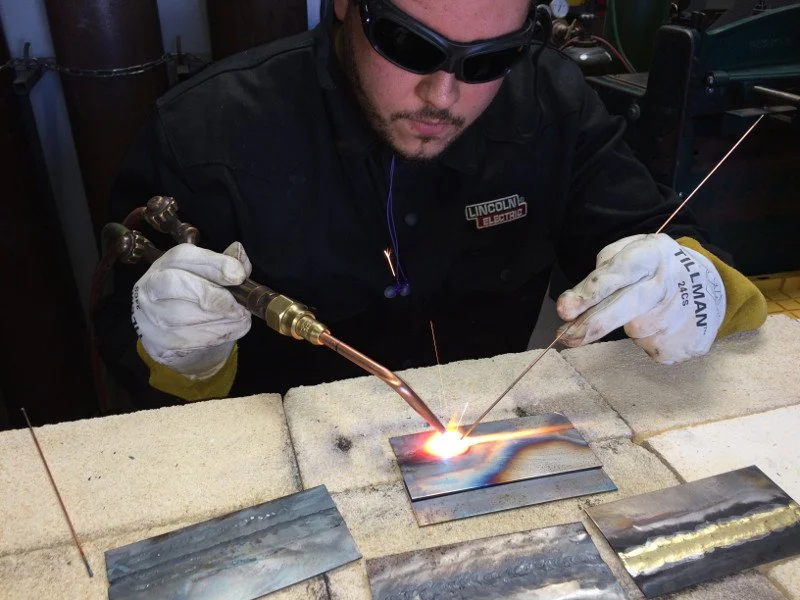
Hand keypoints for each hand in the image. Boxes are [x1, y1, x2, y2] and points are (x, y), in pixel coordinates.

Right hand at [132, 242, 251, 377]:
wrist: (176, 334)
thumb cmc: (196, 297)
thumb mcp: (211, 276)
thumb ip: (227, 263)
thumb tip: (238, 252)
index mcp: (165, 264)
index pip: (183, 257)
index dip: (213, 264)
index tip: (239, 276)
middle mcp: (150, 287)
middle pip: (175, 284)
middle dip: (212, 295)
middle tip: (239, 306)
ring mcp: (148, 316)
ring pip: (182, 317)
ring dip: (220, 321)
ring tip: (241, 319)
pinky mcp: (155, 342)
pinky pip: (187, 341)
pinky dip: (215, 337)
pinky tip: (230, 331)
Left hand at [556, 234, 725, 363]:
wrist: (713, 287)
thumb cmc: (658, 267)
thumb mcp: (635, 249)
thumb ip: (605, 267)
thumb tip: (578, 300)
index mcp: (651, 255)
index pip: (616, 275)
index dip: (589, 293)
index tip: (565, 309)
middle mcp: (667, 284)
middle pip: (623, 308)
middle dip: (590, 325)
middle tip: (564, 336)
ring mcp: (680, 315)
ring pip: (634, 330)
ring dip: (629, 324)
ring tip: (648, 309)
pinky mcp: (687, 342)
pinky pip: (649, 346)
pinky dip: (648, 338)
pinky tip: (663, 324)